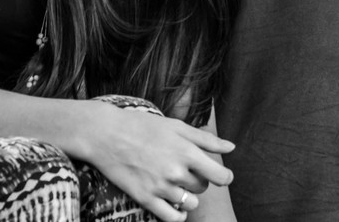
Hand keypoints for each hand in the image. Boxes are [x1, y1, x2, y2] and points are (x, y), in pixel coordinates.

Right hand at [80, 101, 234, 221]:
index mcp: (186, 151)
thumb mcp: (177, 126)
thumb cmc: (143, 127)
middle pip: (203, 187)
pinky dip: (178, 215)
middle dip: (199, 180)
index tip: (223, 176)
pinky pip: (171, 217)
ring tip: (176, 183)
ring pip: (190, 203)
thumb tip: (231, 147)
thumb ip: (206, 139)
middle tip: (186, 169)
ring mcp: (160, 187)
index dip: (225, 177)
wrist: (107, 135)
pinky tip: (176, 206)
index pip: (220, 175)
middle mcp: (175, 171)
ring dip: (188, 196)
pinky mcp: (145, 199)